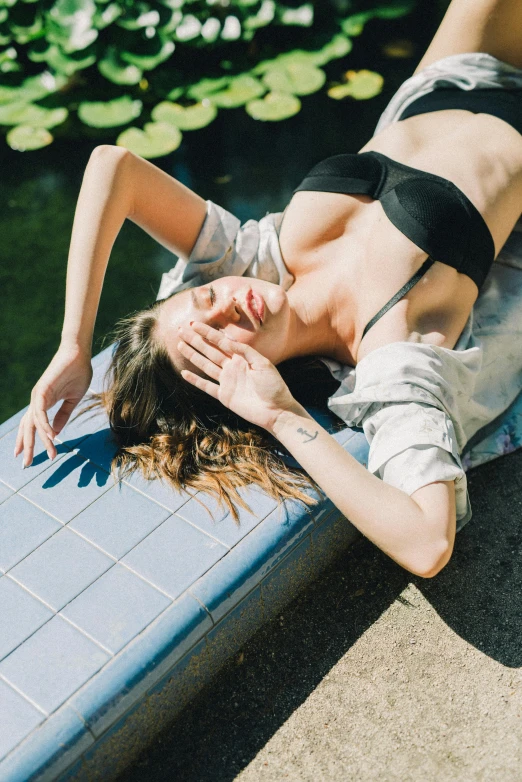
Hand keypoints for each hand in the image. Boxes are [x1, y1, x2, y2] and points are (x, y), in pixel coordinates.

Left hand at [14, 345, 92, 466]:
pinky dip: (45, 426)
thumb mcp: (72, 400)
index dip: (29, 441)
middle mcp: (37, 401)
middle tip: (26, 464)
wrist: (79, 354)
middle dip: (27, 446)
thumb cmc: (77, 373)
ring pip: (34, 423)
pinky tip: (51, 437)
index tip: (29, 457)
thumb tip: (55, 434)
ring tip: (48, 454)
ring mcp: (38, 396)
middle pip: (28, 428)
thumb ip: (63, 416)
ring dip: (40, 440)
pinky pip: (41, 413)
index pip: (32, 426)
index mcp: (43, 403)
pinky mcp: (42, 390)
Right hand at [177, 322, 299, 431]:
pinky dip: (195, 380)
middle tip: (181, 330)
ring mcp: (227, 381)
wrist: (277, 411)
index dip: (207, 333)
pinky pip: (206, 386)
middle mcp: (232, 367)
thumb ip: (245, 351)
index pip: (221, 341)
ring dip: (193, 355)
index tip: (193, 324)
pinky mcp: (224, 396)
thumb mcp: (263, 364)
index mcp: (242, 358)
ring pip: (205, 365)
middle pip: (210, 351)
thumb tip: (227, 341)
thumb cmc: (274, 386)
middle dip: (195, 340)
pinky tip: (185, 372)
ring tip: (180, 345)